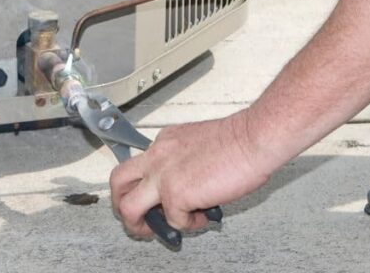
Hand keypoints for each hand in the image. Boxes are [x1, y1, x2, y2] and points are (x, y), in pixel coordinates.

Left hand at [109, 111, 269, 239]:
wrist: (251, 139)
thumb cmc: (236, 142)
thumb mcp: (196, 145)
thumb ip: (182, 163)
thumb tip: (186, 187)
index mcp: (163, 142)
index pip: (138, 166)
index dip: (144, 187)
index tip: (155, 199)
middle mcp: (157, 156)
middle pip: (118, 181)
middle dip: (122, 205)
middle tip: (138, 219)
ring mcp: (163, 175)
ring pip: (129, 207)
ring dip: (140, 225)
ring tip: (159, 230)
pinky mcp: (175, 194)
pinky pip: (174, 221)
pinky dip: (189, 225)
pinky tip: (203, 215)